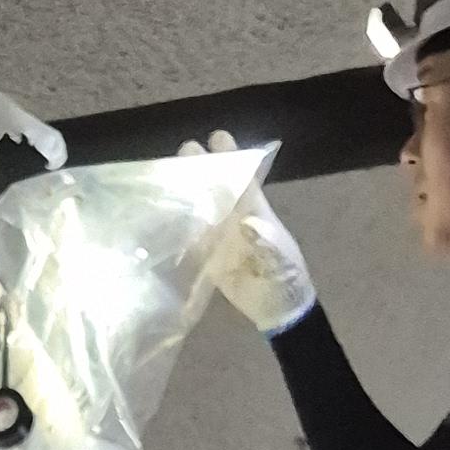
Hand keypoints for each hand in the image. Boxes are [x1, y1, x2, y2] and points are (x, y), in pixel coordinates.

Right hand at [184, 126, 314, 332]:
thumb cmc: (285, 277)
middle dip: (202, 169)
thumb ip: (263, 238)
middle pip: (217, 189)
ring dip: (186, 194)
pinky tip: (163, 217)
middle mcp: (237, 220)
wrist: (281, 312)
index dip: (231, 158)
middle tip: (184, 149)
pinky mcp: (211, 260)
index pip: (241, 179)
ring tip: (165, 176)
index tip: (218, 137)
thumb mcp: (279, 256)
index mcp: (257, 212)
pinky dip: (181, 230)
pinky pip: (193, 241)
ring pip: (202, 210)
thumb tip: (245, 221)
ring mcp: (222, 239)